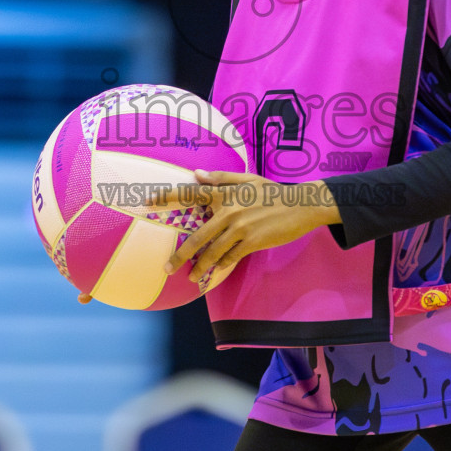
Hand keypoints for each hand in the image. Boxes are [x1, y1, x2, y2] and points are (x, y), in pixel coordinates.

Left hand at [147, 169, 340, 284]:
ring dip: (201, 266)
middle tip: (167, 267)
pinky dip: (222, 265)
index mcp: (225, 193)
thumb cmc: (273, 192)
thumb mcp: (248, 179)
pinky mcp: (253, 241)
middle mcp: (229, 210)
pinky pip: (231, 257)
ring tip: (191, 276)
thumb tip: (196, 174)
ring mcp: (241, 228)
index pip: (191, 194)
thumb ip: (221, 178)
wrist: (302, 204)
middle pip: (198, 235)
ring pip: (214, 251)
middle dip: (181, 254)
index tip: (149, 201)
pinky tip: (215, 272)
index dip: (168, 197)